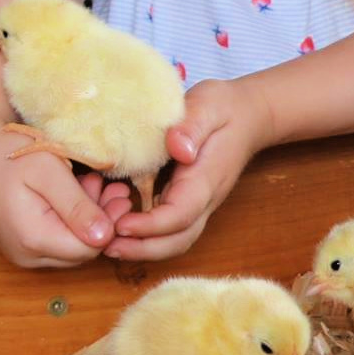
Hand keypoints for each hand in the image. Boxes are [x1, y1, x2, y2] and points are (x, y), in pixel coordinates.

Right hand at [0, 115, 114, 268]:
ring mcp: (21, 253)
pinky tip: (74, 193)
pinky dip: (69, 219)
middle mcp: (26, 256)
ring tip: (93, 183)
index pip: (90, 248)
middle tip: (111, 185)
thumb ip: (77, 205)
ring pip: (70, 245)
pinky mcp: (20, 245)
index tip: (118, 192)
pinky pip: (55, 240)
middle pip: (80, 249)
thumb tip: (106, 237)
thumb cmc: (8, 154)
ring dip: (87, 218)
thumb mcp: (48, 171)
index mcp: (34, 240)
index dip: (110, 223)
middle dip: (101, 219)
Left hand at [107, 79, 270, 260]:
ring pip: (176, 240)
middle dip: (143, 249)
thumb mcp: (207, 105)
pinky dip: (147, 236)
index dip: (151, 226)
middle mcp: (204, 200)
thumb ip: (191, 126)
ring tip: (108, 244)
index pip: (180, 214)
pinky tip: (120, 226)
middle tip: (106, 246)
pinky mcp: (189, 201)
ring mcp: (198, 204)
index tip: (121, 224)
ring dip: (144, 248)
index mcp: (205, 179)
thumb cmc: (224, 108)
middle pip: (178, 240)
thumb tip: (177, 148)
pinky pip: (171, 229)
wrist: (248, 116)